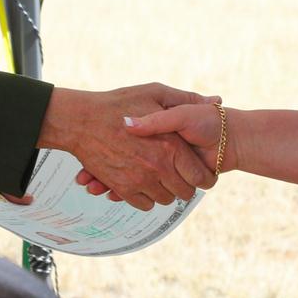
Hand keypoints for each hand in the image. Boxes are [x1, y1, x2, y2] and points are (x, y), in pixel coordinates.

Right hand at [39, 83, 218, 209]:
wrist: (80, 120)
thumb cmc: (119, 102)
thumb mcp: (156, 93)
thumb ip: (187, 99)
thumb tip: (216, 101)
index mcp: (171, 145)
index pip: (200, 177)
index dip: (204, 177)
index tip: (201, 174)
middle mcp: (158, 167)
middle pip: (184, 193)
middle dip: (185, 185)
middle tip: (180, 175)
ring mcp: (139, 180)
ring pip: (164, 200)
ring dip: (165, 191)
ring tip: (161, 177)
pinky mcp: (122, 188)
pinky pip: (144, 204)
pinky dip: (146, 197)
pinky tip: (144, 182)